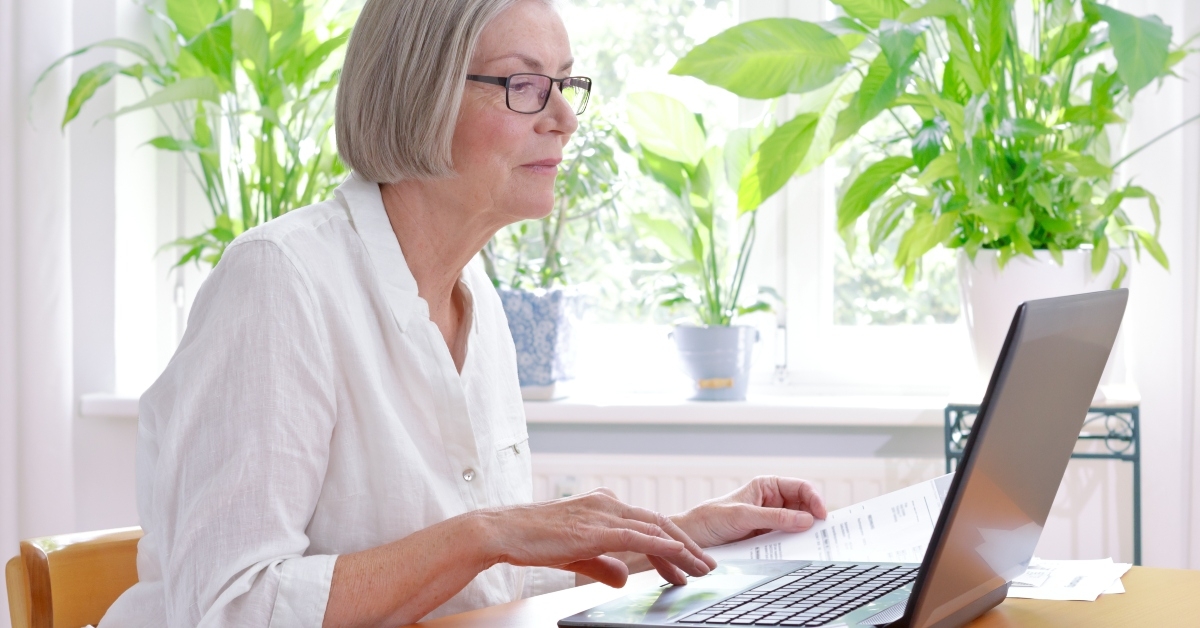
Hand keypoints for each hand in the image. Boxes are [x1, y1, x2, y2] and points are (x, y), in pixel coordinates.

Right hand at [479, 488, 716, 586]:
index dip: (672, 545)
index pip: (648, 524)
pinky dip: (661, 545)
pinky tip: (678, 556)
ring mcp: (602, 513)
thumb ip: (604, 564)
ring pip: (654, 529)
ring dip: (682, 550)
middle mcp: (607, 503)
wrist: (502, 531)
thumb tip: (624, 577)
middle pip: (659, 523)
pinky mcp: (594, 528)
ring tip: (700, 568)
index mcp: (604, 505)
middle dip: (687, 547)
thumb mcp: (577, 555)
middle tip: (707, 566)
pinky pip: (636, 536)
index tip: (688, 565)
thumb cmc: (534, 540)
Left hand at [671, 476, 827, 548]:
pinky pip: (786, 540)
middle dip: (814, 517)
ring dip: (805, 533)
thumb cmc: (711, 519)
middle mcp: (772, 502)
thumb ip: (774, 517)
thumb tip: (806, 520)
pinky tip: (799, 551)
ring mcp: (770, 521)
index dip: (814, 499)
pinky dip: (795, 545)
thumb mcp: (743, 516)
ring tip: (816, 544)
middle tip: (825, 533)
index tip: (821, 516)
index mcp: (766, 486)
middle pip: (803, 507)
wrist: (692, 539)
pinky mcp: (766, 538)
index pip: (800, 487)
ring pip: (797, 525)